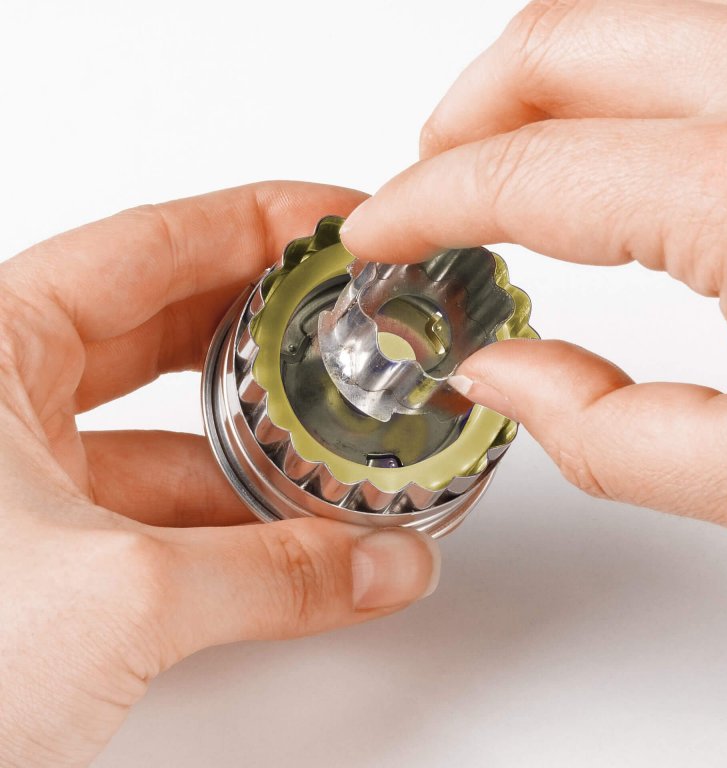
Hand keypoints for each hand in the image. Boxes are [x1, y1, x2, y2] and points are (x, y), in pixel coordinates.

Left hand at [0, 182, 438, 766]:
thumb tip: (380, 566)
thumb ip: (270, 577)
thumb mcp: (110, 598)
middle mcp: (4, 403)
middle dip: (272, 315)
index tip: (336, 225)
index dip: (259, 224)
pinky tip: (298, 524)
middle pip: (169, 320)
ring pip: (172, 424)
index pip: (152, 244)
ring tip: (342, 427)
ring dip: (262, 434)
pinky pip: (163, 503)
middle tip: (352, 306)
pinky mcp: (50, 547)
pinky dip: (235, 512)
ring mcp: (29, 478)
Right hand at [341, 0, 726, 541]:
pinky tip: (611, 160)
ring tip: (503, 168)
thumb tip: (499, 376)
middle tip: (426, 184)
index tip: (377, 233)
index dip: (424, 204)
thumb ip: (602, 431)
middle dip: (466, 111)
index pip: (528, 170)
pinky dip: (633, 90)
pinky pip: (709, 51)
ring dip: (549, 88)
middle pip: (572, 41)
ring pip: (644, 24)